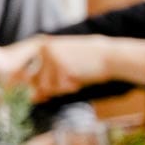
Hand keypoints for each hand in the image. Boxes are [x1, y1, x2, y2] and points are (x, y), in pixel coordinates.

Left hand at [24, 35, 144, 99]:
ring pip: (48, 86)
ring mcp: (52, 57)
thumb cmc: (91, 63)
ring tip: (76, 80)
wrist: (111, 57)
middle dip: (56, 87)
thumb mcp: (67, 67)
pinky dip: (71, 88)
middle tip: (72, 82)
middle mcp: (44, 49)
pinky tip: (80, 79)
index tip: (56, 87)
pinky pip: (60, 88)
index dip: (44, 86)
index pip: (32, 74)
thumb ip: (48, 79)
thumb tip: (33, 98)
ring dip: (63, 89)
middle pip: (39, 82)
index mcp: (44, 46)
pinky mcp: (61, 66)